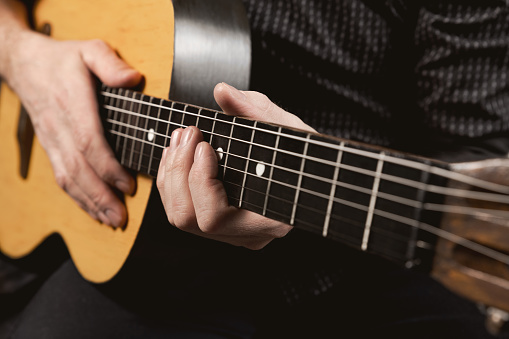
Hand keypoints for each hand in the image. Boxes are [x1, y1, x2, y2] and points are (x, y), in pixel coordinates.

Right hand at [3, 31, 140, 226]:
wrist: (24, 64)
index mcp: (71, 102)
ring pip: (68, 177)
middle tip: (121, 217)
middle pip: (78, 168)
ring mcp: (52, 140)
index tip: (128, 184)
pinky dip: (78, 197)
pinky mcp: (51, 147)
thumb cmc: (63, 59)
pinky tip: (93, 210)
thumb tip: (133, 79)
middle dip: (100, 196)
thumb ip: (110, 63)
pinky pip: (62, 176)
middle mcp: (59, 126)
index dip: (107, 166)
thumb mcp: (89, 49)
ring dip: (90, 203)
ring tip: (112, 221)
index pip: (88, 141)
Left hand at [156, 83, 314, 249]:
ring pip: (180, 217)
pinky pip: (183, 210)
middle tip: (188, 134)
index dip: (200, 182)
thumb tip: (223, 92)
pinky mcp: (220, 224)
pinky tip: (179, 153)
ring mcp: (232, 233)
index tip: (205, 145)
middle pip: (189, 219)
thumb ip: (253, 110)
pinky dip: (172, 180)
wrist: (311, 172)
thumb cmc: (306, 155)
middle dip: (179, 172)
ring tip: (180, 139)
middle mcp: (248, 236)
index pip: (215, 218)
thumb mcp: (286, 128)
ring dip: (171, 174)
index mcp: (270, 221)